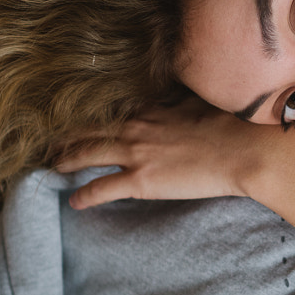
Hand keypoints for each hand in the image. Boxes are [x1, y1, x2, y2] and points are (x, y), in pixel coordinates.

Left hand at [58, 97, 287, 209]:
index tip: (75, 120)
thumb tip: (171, 93)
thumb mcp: (200, 103)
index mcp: (151, 109)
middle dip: (66, 137)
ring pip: (87, 155)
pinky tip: (73, 201)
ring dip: (66, 160)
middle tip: (49, 143)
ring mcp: (136, 154)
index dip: (88, 116)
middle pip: (89, 131)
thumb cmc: (231, 125)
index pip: (109, 111)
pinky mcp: (142, 181)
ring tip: (52, 166)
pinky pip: (102, 189)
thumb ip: (178, 101)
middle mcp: (136, 128)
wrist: (245, 149)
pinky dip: (84, 195)